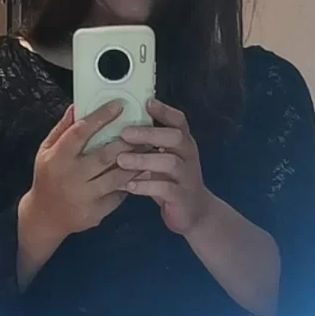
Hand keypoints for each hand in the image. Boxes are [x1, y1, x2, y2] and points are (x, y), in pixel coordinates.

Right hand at [24, 101, 131, 243]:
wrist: (45, 216)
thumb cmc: (47, 177)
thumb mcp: (46, 151)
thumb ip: (62, 129)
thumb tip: (77, 106)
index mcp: (57, 158)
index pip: (80, 133)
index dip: (100, 118)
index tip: (119, 105)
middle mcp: (71, 177)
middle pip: (104, 156)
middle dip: (126, 142)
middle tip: (143, 129)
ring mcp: (85, 196)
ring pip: (116, 177)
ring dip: (136, 163)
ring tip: (149, 149)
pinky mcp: (96, 212)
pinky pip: (118, 195)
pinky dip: (131, 182)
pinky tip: (143, 172)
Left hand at [117, 98, 212, 235]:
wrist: (195, 213)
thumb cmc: (171, 181)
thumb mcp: (163, 159)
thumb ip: (150, 145)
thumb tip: (119, 126)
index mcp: (183, 143)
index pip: (179, 121)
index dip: (164, 111)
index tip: (147, 103)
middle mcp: (188, 156)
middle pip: (175, 137)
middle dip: (149, 133)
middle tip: (124, 133)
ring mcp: (187, 176)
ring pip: (169, 162)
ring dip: (143, 160)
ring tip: (121, 160)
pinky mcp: (182, 197)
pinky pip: (165, 189)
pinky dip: (146, 186)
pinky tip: (129, 185)